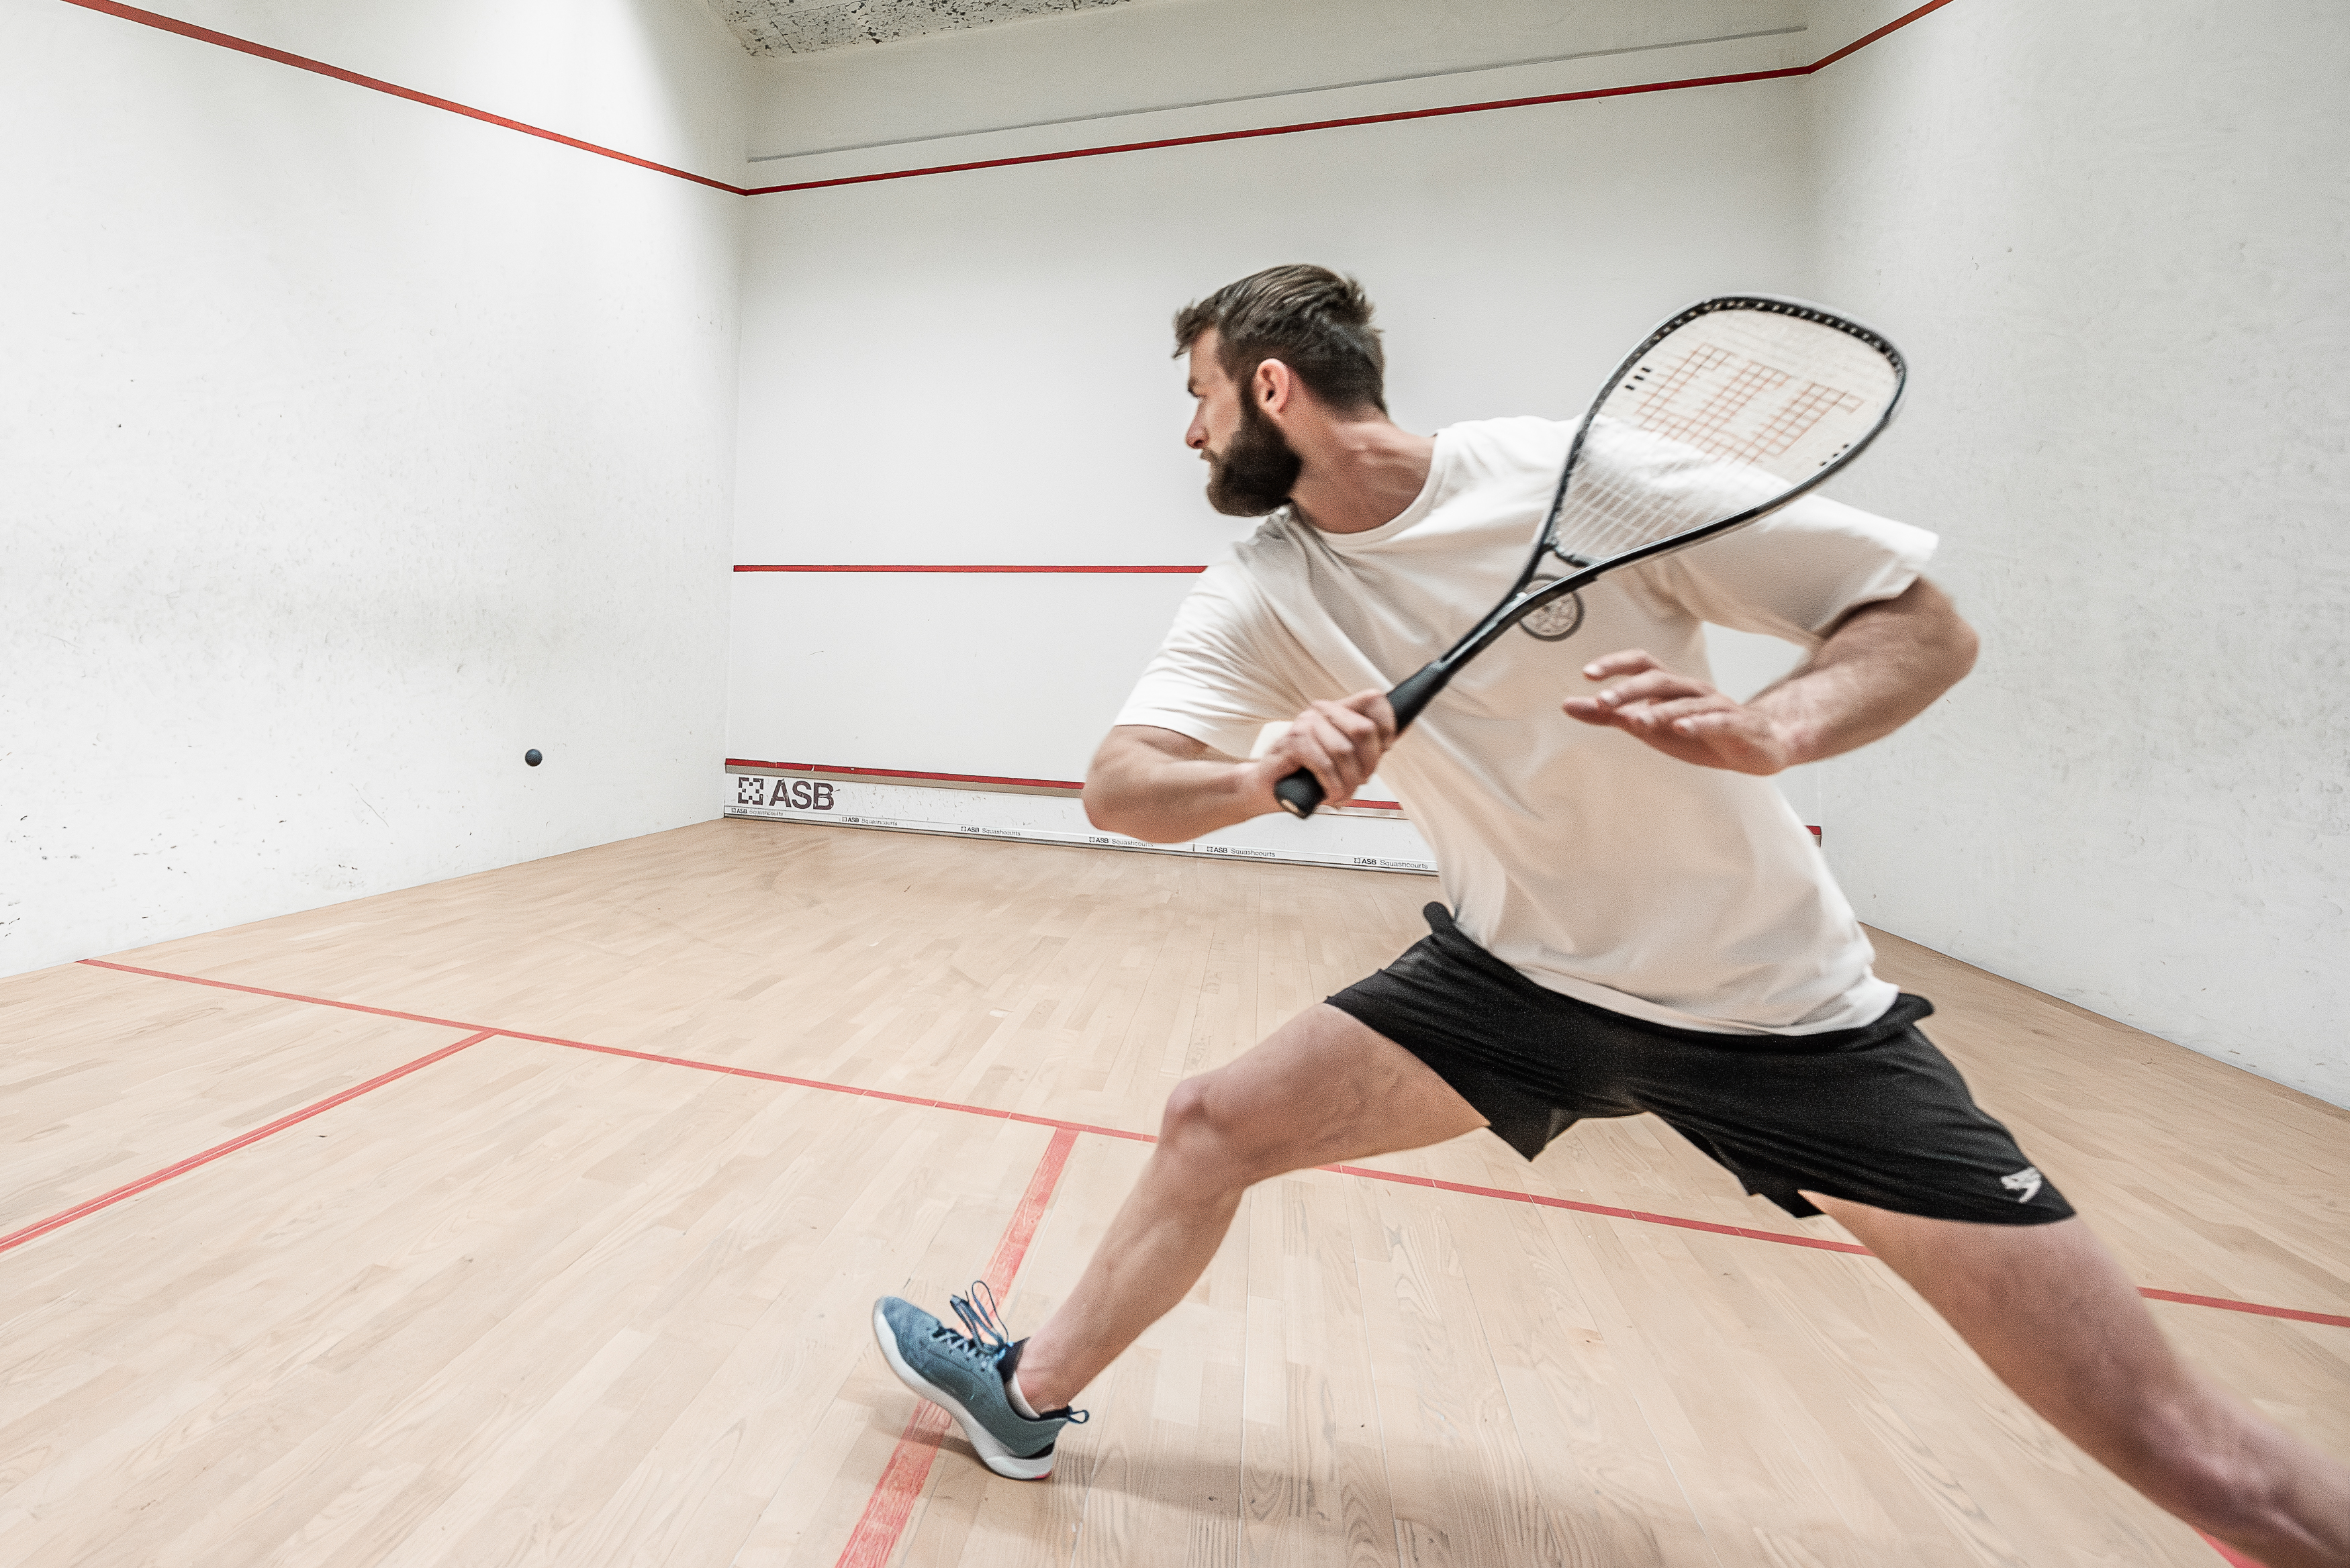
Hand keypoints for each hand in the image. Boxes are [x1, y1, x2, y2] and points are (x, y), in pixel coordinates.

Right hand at [1250, 689, 1395, 808]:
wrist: (1266, 787)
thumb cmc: (1303, 773)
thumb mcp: (1342, 758)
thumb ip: (1366, 746)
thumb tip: (1397, 734)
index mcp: (1336, 711)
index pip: (1374, 701)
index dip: (1387, 725)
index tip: (1385, 748)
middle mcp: (1321, 712)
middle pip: (1364, 730)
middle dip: (1368, 764)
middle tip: (1358, 780)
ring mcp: (1306, 725)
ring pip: (1345, 752)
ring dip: (1348, 782)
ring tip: (1341, 793)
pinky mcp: (1293, 742)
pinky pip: (1325, 765)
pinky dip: (1332, 786)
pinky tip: (1328, 793)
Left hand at [1561, 650, 1799, 774]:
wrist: (1758, 746)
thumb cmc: (1698, 732)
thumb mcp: (1648, 725)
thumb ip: (1609, 716)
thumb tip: (1568, 705)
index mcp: (1670, 687)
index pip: (1641, 664)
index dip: (1616, 664)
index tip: (1588, 674)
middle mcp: (1692, 690)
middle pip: (1659, 680)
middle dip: (1629, 689)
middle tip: (1603, 700)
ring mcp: (1715, 707)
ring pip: (1685, 703)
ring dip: (1658, 711)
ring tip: (1634, 721)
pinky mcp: (1735, 726)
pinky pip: (1716, 721)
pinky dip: (1698, 724)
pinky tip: (1682, 729)